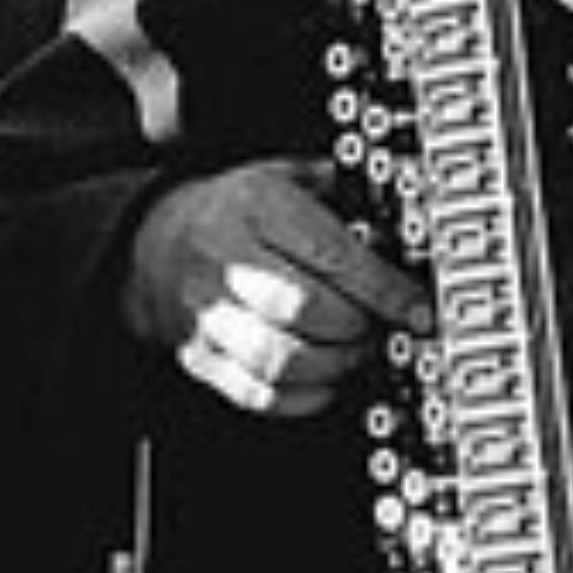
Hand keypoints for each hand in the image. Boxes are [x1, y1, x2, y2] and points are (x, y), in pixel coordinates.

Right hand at [122, 157, 431, 417]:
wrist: (156, 244)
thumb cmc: (232, 213)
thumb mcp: (281, 176)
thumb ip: (337, 191)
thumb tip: (398, 220)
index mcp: (254, 206)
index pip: (330, 254)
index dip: (384, 289)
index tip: (416, 309)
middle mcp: (225, 259)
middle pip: (306, 310)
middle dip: (359, 327)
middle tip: (379, 327)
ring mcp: (208, 313)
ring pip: (282, 359)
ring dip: (335, 365)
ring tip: (352, 351)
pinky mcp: (202, 357)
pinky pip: (261, 395)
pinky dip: (305, 396)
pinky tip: (322, 377)